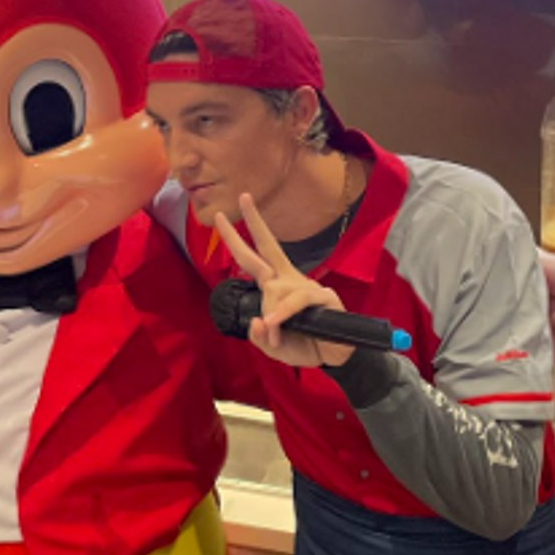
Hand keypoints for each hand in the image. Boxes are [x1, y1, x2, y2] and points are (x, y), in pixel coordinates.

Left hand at [213, 193, 354, 367]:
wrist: (333, 358)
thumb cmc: (303, 346)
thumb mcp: (272, 347)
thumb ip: (259, 337)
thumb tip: (258, 321)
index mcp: (276, 286)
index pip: (254, 259)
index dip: (236, 240)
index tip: (221, 216)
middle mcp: (289, 280)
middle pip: (268, 246)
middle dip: (255, 221)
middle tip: (244, 197)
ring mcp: (307, 286)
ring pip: (274, 289)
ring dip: (271, 316)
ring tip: (277, 338)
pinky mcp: (323, 296)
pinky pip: (297, 298)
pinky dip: (283, 313)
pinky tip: (276, 324)